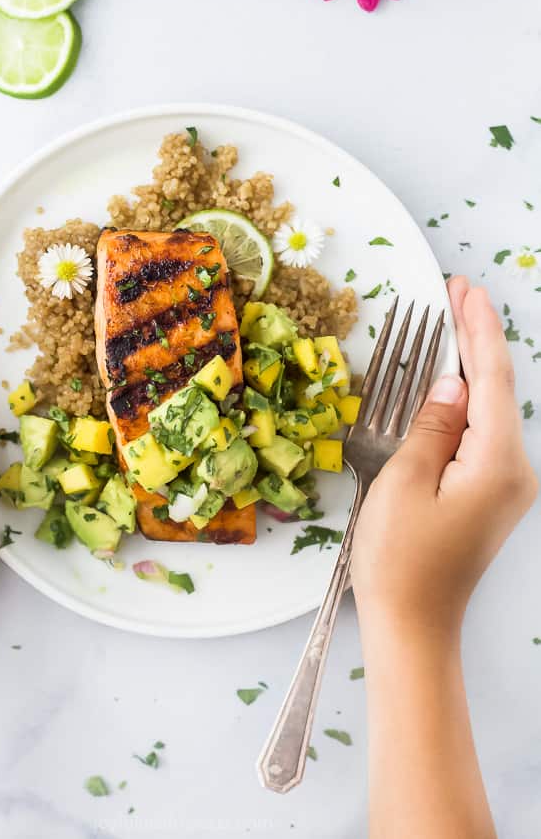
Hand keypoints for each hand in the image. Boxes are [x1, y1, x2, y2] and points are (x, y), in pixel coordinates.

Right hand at [352, 276, 537, 629]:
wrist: (413, 623)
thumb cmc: (400, 561)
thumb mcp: (404, 481)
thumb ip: (432, 424)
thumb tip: (450, 383)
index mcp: (497, 464)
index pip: (492, 379)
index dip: (478, 330)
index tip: (465, 290)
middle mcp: (515, 471)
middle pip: (498, 390)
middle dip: (477, 339)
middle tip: (458, 293)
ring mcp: (507, 484)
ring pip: (491, 409)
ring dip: (471, 367)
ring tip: (452, 323)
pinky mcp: (491, 494)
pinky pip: (482, 433)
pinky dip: (467, 400)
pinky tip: (451, 379)